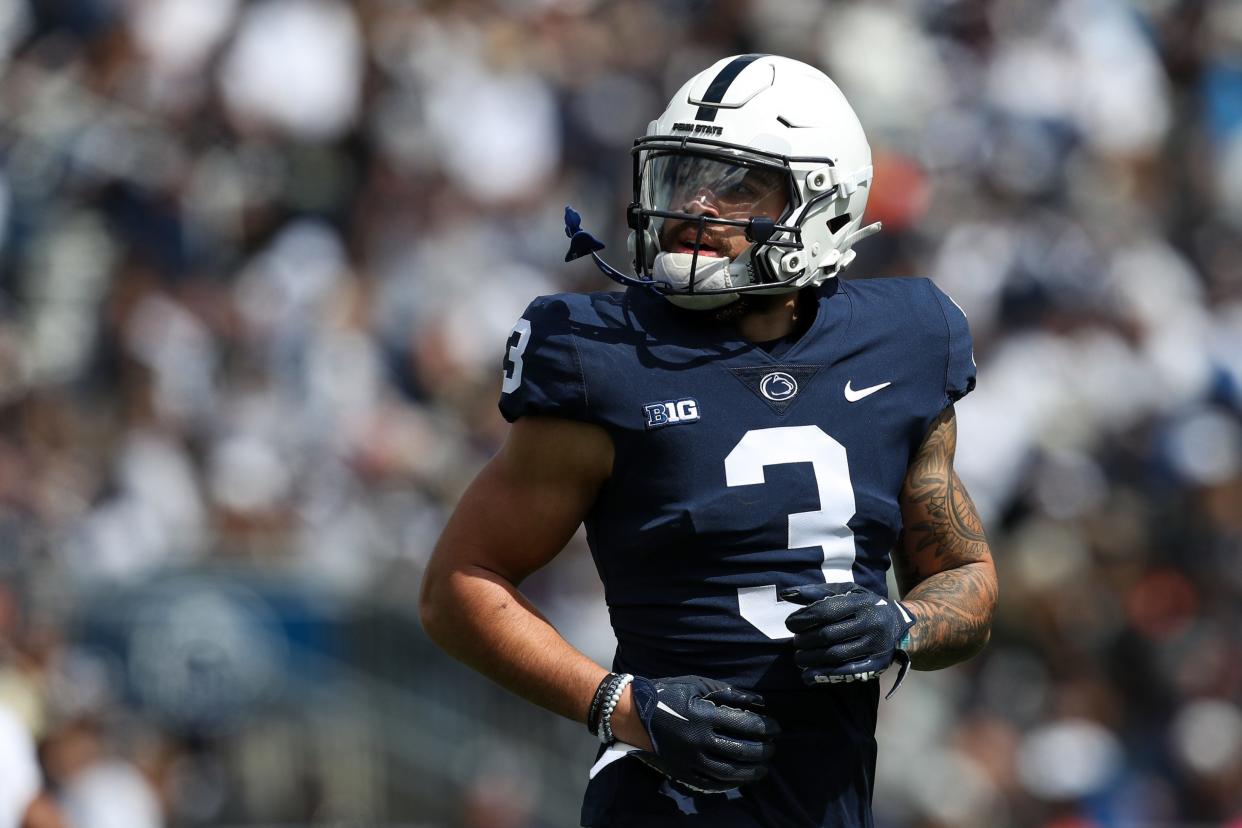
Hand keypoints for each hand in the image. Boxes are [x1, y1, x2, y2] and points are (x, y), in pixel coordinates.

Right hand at [627, 675, 779, 792]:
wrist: (631, 713)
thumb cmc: (666, 693)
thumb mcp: (696, 684)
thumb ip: (728, 693)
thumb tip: (758, 702)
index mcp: (703, 716)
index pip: (745, 725)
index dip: (765, 727)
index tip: (776, 727)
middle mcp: (698, 740)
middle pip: (740, 751)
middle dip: (762, 750)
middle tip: (773, 747)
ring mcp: (689, 759)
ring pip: (728, 772)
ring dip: (750, 771)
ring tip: (762, 767)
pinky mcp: (680, 771)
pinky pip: (709, 783)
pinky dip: (728, 783)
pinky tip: (740, 778)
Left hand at [781, 583, 915, 689]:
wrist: (900, 625)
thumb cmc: (863, 605)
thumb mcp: (845, 592)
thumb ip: (815, 592)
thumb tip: (787, 594)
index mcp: (860, 602)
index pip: (825, 611)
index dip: (803, 619)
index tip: (790, 624)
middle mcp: (870, 623)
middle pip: (828, 635)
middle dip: (805, 641)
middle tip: (795, 642)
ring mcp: (875, 645)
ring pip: (835, 655)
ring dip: (811, 659)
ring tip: (799, 658)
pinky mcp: (877, 664)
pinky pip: (847, 672)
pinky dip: (824, 675)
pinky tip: (808, 675)